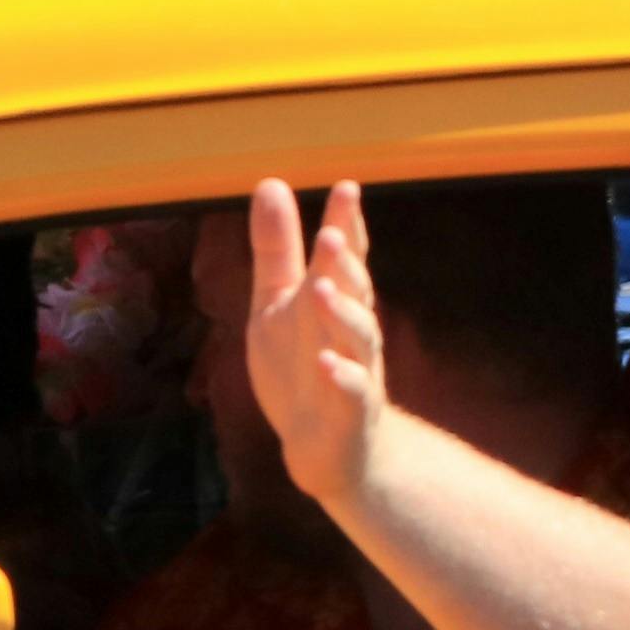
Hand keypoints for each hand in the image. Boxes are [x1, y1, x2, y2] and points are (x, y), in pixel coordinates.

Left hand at [240, 179, 390, 511]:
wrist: (327, 446)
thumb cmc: (304, 366)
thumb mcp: (279, 303)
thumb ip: (278, 250)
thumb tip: (271, 183)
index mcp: (335, 300)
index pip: (345, 256)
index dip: (347, 224)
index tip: (346, 188)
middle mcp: (351, 329)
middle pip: (355, 291)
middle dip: (344, 263)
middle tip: (330, 234)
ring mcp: (356, 369)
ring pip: (358, 337)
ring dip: (342, 313)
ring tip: (321, 289)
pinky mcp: (352, 412)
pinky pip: (352, 392)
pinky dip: (342, 376)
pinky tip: (326, 363)